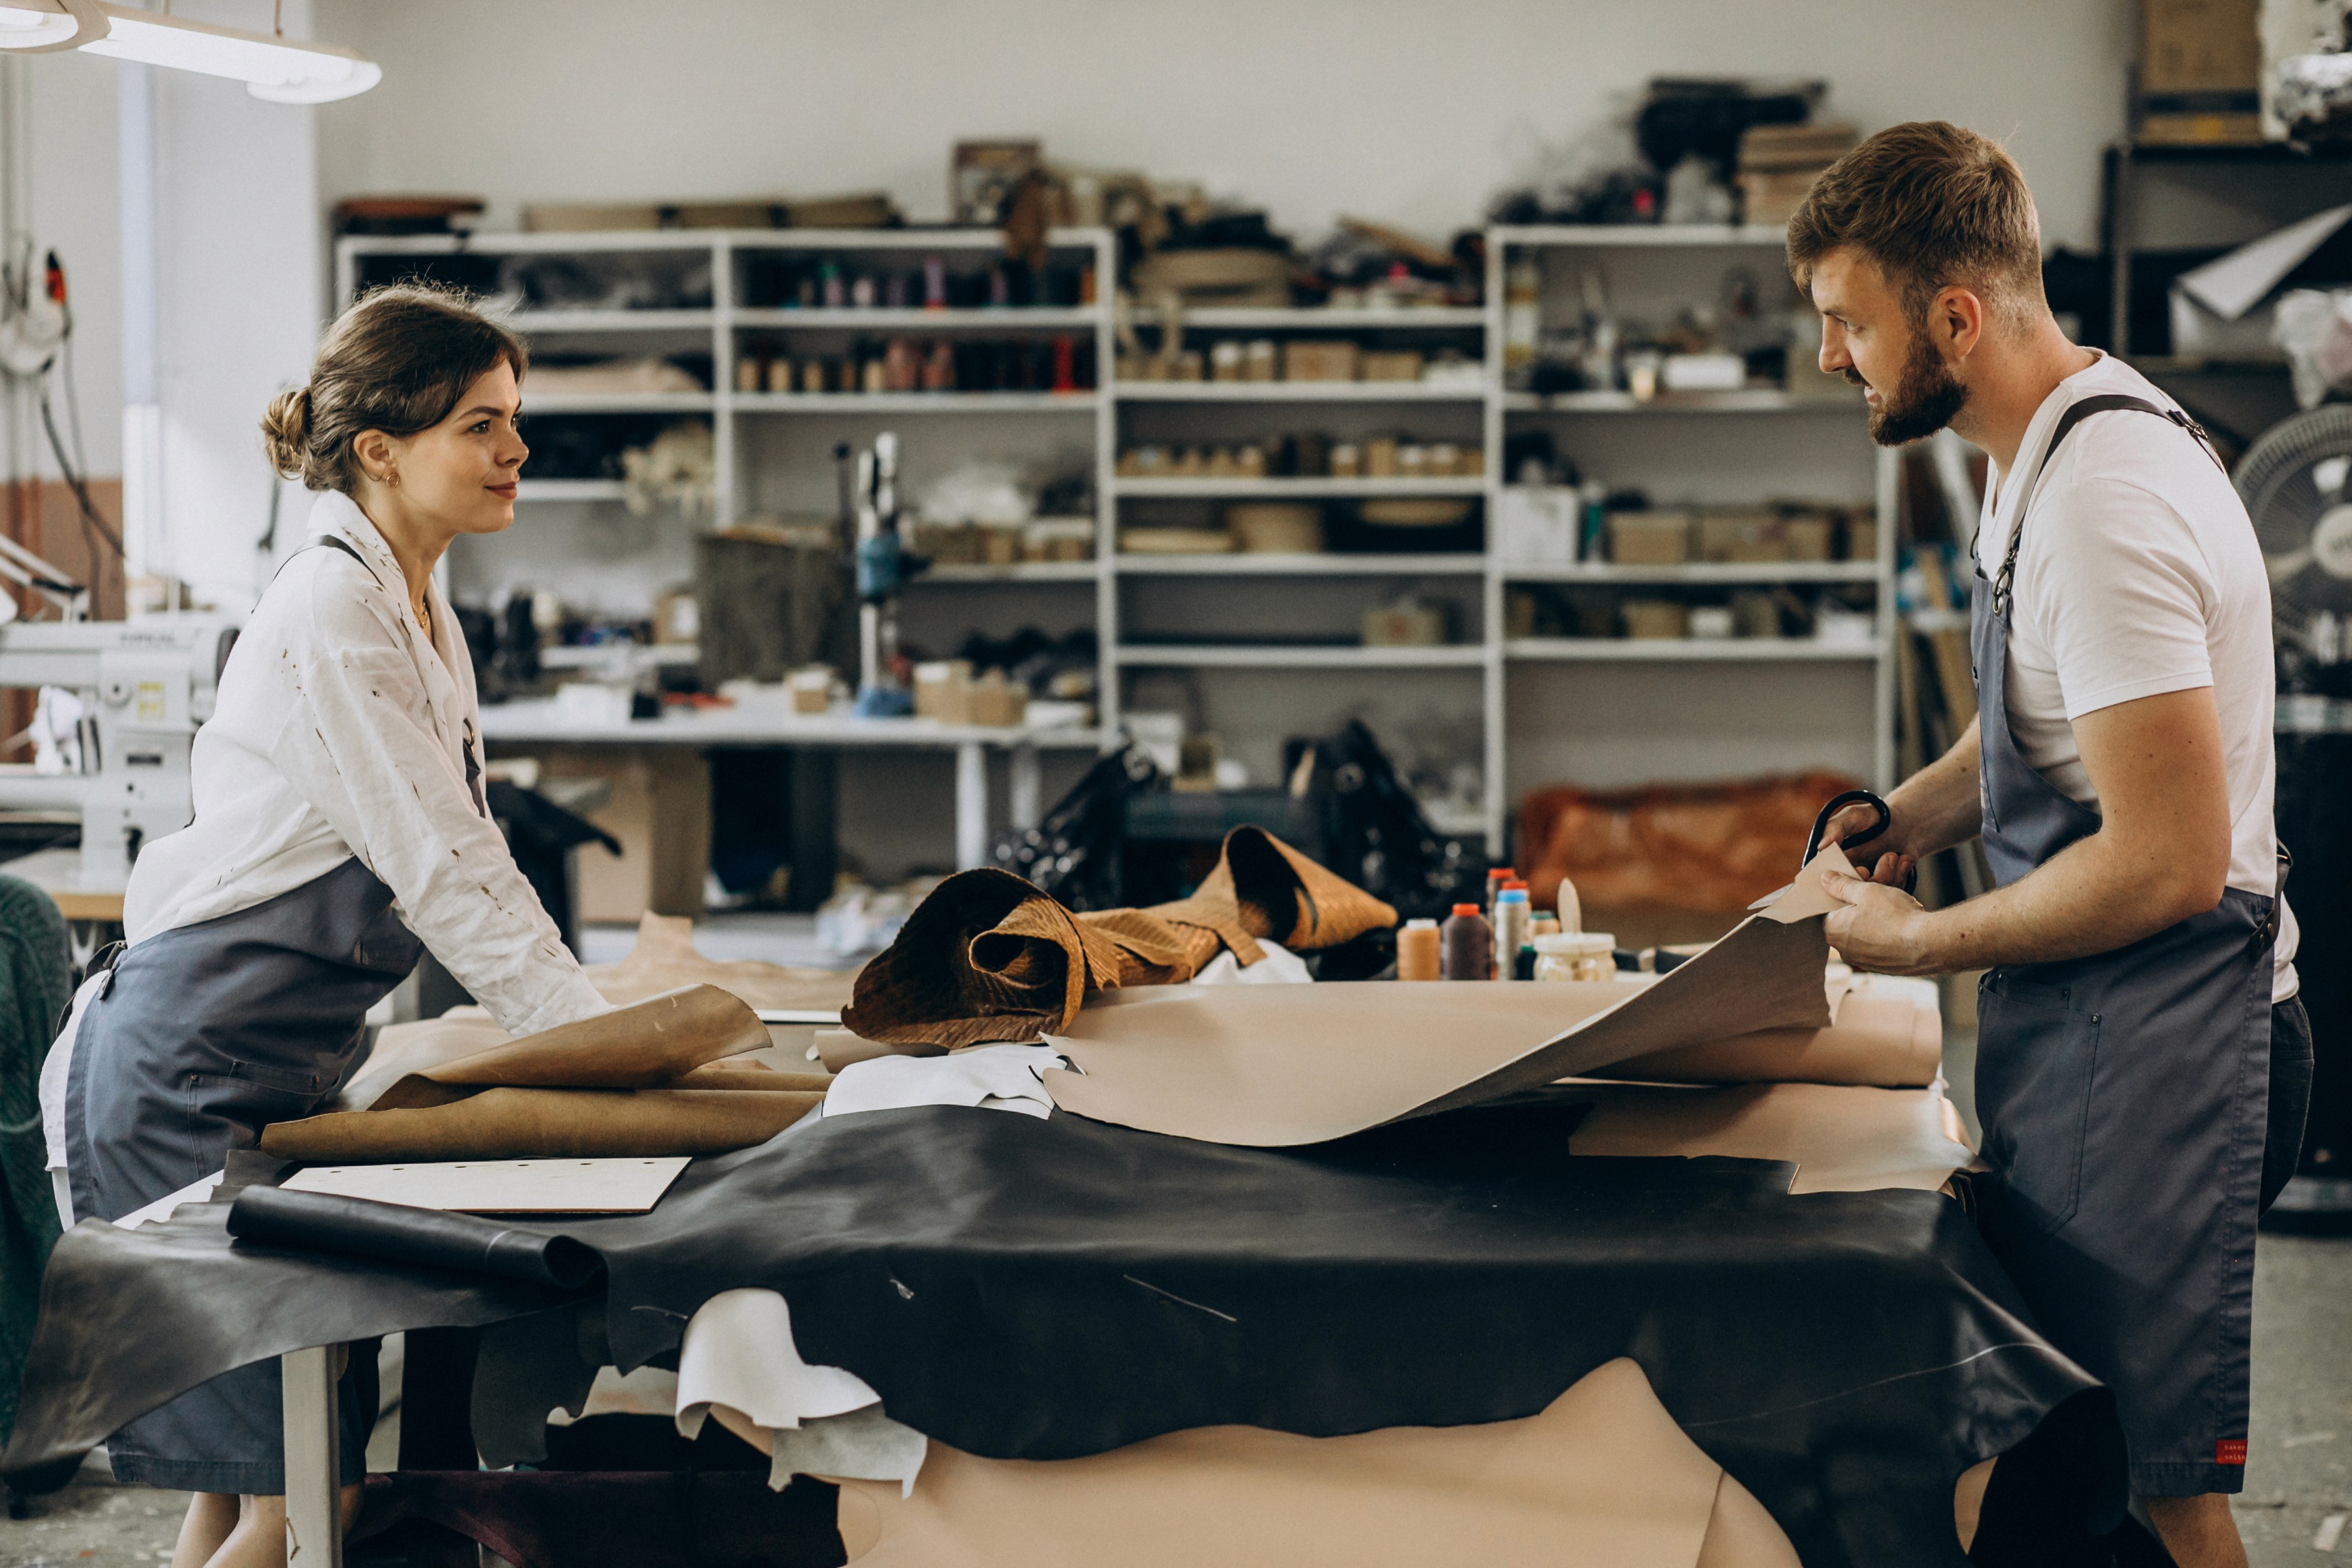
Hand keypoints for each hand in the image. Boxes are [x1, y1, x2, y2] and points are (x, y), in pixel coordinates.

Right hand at [1818, 801, 1916, 888]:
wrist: (1906, 822)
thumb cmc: (1875, 816)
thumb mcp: (1853, 816)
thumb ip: (1835, 828)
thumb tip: (1821, 847)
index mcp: (1835, 862)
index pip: (1832, 881)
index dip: (1846, 882)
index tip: (1862, 870)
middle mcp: (1850, 876)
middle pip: (1855, 893)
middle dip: (1874, 879)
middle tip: (1887, 858)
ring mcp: (1870, 883)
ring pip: (1876, 894)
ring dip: (1890, 875)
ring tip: (1894, 855)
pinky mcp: (1888, 887)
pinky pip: (1892, 892)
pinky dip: (1900, 876)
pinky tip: (1904, 860)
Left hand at [1820, 866, 1939, 973]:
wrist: (1928, 944)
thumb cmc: (1895, 916)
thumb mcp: (1866, 891)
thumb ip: (1842, 885)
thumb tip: (1826, 879)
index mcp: (1832, 931)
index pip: (1829, 907)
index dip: (1844, 891)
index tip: (1860, 882)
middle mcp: (1844, 951)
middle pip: (1848, 919)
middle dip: (1862, 903)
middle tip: (1880, 890)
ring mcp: (1864, 961)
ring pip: (1865, 932)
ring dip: (1876, 917)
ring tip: (1894, 905)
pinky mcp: (1883, 967)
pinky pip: (1880, 945)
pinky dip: (1887, 932)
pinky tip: (1901, 922)